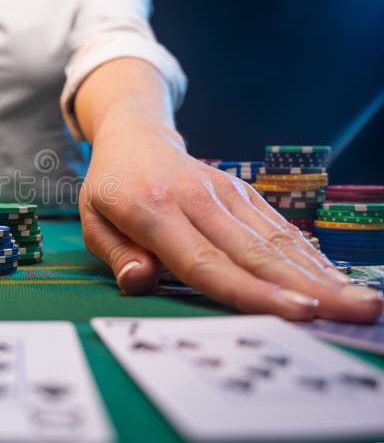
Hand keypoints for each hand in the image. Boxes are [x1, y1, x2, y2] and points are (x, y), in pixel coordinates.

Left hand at [79, 117, 382, 322]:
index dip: (250, 290)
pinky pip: (276, 225)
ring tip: (362, 302)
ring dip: (320, 273)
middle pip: (253, 251)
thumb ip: (116, 253)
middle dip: (308, 287)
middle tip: (359, 313)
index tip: (296, 312)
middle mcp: (194, 199)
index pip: (204, 261)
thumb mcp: (92, 220)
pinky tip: (335, 279)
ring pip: (274, 238)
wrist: (135, 137)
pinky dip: (307, 254)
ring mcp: (223, 192)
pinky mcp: (241, 192)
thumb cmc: (110, 189)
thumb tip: (140, 282)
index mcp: (150, 209)